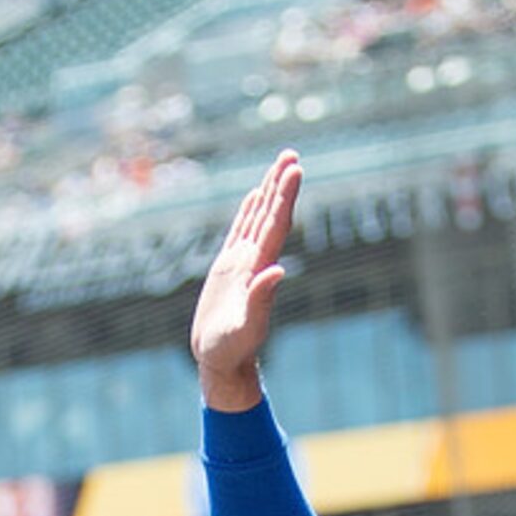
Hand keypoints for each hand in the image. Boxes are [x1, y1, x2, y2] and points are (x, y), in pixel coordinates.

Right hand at [192, 150, 299, 411]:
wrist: (220, 362)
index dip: (285, 197)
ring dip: (269, 191)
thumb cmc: (231, 350)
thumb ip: (260, 301)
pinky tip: (255, 196)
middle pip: (271, 215)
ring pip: (258, 218)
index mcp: (259, 269)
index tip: (295, 169)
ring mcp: (242, 263)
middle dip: (281, 184)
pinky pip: (240, 231)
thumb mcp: (245, 328)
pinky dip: (249, 211)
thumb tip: (277, 272)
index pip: (276, 225)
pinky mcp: (229, 269)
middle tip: (291, 154)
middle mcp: (255, 261)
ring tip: (279, 164)